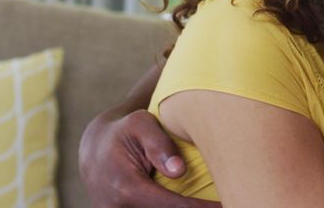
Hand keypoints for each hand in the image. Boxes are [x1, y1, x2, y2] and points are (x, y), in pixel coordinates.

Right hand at [79, 107, 219, 207]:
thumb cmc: (125, 132)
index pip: (175, 207)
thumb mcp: (140, 124)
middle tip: (228, 202)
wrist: (95, 148)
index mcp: (126, 188)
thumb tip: (179, 170)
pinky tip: (189, 203)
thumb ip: (159, 144)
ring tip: (210, 203)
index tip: (226, 205)